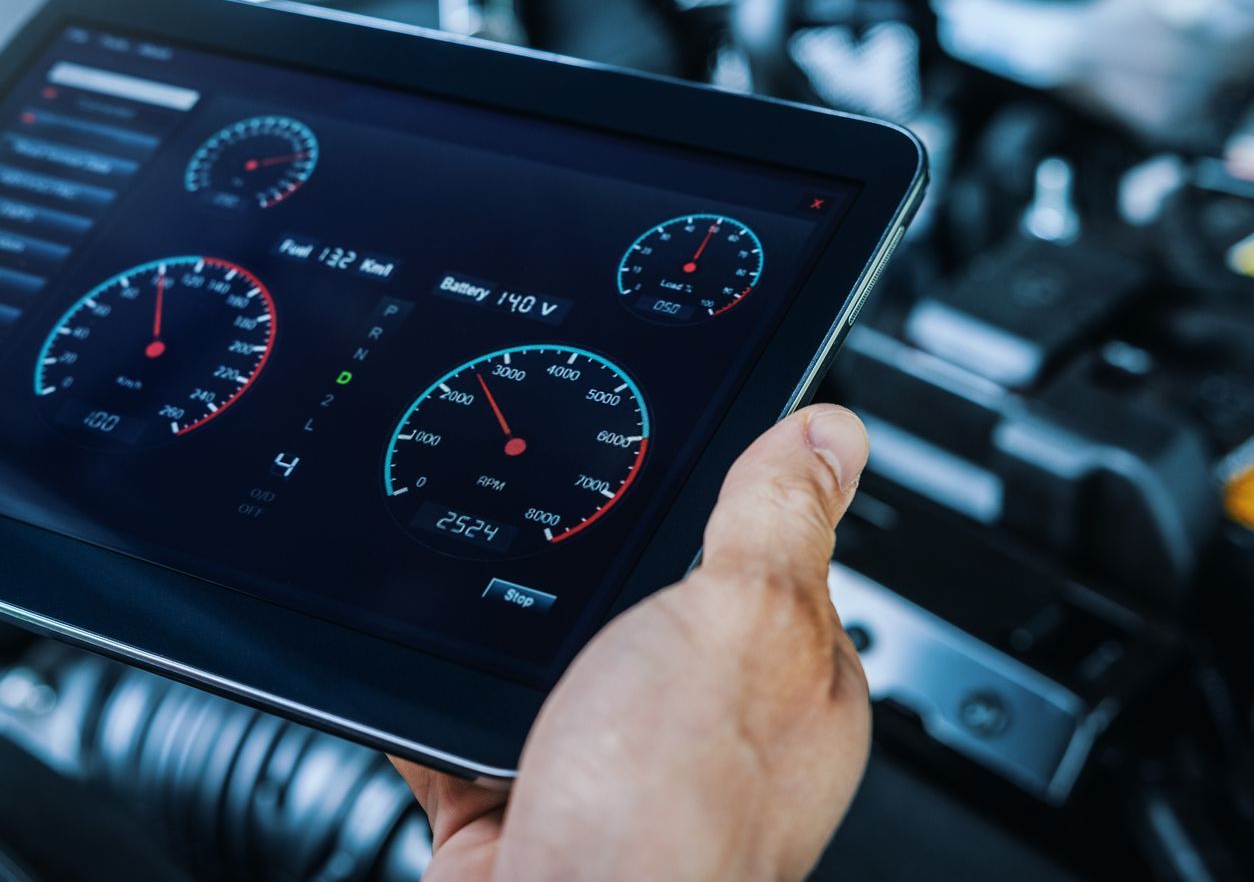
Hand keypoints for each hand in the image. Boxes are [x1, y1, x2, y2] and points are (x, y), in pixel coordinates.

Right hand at [394, 404, 871, 881]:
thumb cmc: (673, 821)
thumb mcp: (742, 620)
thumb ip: (780, 521)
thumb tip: (832, 432)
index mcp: (790, 685)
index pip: (770, 564)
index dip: (724, 507)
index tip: (668, 452)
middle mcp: (707, 735)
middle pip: (647, 606)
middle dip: (593, 570)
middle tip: (546, 519)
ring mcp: (612, 775)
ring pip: (551, 664)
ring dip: (505, 635)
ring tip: (471, 584)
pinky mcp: (521, 809)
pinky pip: (467, 731)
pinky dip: (436, 703)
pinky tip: (421, 667)